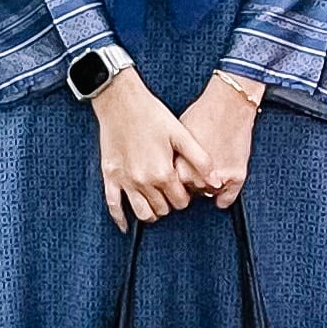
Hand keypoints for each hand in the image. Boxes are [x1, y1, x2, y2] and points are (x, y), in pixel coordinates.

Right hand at [92, 76, 208, 230]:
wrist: (121, 101)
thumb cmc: (152, 114)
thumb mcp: (181, 134)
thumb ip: (201, 160)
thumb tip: (216, 182)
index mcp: (163, 172)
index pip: (181, 202)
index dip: (186, 196)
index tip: (184, 187)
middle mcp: (143, 181)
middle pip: (162, 209)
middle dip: (170, 204)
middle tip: (171, 192)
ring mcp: (125, 181)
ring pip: (141, 213)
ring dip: (151, 213)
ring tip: (156, 203)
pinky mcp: (110, 177)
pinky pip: (113, 205)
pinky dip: (120, 218)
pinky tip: (126, 226)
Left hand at [177, 76, 262, 208]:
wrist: (228, 104)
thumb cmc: (202, 115)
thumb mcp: (178, 139)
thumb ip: (174, 161)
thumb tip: (169, 174)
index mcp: (179, 170)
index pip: (172, 188)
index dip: (176, 178)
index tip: (180, 170)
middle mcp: (196, 179)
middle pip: (190, 192)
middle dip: (192, 183)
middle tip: (197, 165)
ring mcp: (217, 181)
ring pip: (208, 194)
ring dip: (208, 186)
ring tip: (211, 163)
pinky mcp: (236, 179)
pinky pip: (225, 200)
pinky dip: (224, 195)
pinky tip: (222, 180)